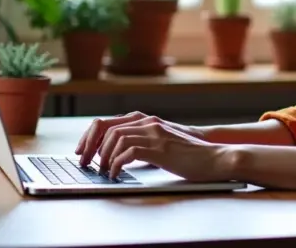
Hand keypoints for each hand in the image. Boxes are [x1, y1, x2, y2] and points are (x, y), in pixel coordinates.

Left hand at [95, 116, 234, 181]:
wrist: (214, 157)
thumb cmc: (189, 155)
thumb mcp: (162, 144)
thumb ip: (143, 144)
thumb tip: (118, 157)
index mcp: (146, 121)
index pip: (108, 122)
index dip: (90, 136)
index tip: (82, 151)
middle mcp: (148, 123)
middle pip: (106, 127)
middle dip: (91, 146)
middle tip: (86, 163)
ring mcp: (154, 133)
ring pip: (115, 138)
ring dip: (104, 156)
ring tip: (103, 170)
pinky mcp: (159, 148)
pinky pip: (128, 152)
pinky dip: (117, 164)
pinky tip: (116, 174)